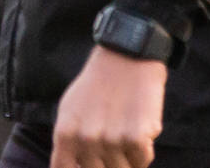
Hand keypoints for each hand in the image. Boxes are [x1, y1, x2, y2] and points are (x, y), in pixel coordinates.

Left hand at [51, 46, 166, 167]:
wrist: (128, 53)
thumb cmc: (99, 81)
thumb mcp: (70, 109)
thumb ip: (67, 141)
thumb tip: (72, 167)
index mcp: (65, 134)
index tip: (96, 161)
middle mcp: (86, 140)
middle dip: (108, 163)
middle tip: (115, 142)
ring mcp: (112, 140)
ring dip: (128, 157)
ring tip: (128, 133)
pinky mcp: (137, 137)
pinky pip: (142, 161)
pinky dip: (144, 151)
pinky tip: (142, 131)